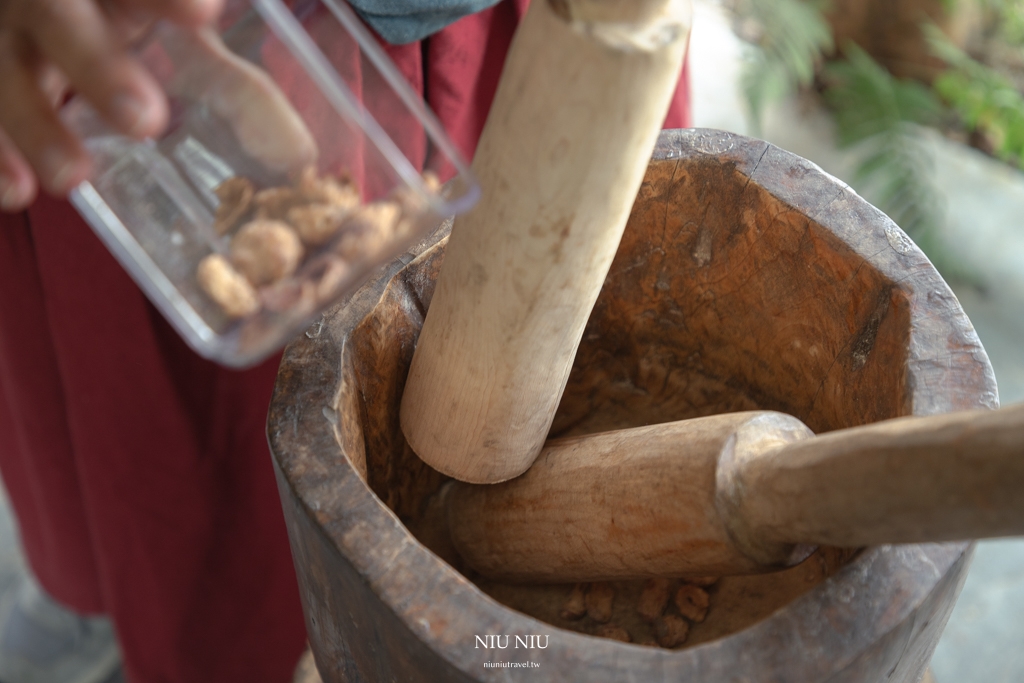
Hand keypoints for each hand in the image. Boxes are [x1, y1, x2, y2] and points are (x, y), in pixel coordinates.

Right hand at [0, 0, 222, 211]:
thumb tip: (301, 156)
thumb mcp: (176, 36)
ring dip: (34, 121)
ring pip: (3, 64)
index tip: (205, 16)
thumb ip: (235, 86)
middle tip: (145, 120)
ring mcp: (6, 34)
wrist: (48, 14)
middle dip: (97, 63)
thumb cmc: (126, 24)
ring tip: (72, 178)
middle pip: (55, 11)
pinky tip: (17, 192)